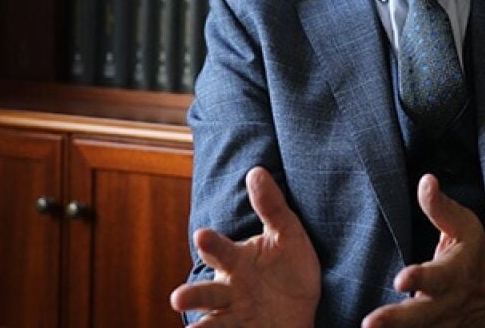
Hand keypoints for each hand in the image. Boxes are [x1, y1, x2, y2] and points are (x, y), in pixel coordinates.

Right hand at [170, 167, 320, 327]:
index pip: (220, 250)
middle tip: (178, 298)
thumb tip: (256, 171)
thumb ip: (272, 207)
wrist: (306, 307)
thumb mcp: (288, 235)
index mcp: (237, 260)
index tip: (202, 235)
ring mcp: (233, 315)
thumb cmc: (290, 266)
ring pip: (211, 322)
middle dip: (191, 295)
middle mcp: (229, 289)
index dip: (211, 244)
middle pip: (206, 292)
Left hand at [362, 174, 484, 327]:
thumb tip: (426, 180)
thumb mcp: (465, 227)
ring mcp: (445, 326)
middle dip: (396, 320)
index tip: (400, 280)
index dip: (420, 278)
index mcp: (455, 273)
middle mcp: (448, 304)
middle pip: (421, 315)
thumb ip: (440, 208)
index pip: (437, 277)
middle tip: (370, 323)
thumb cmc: (475, 255)